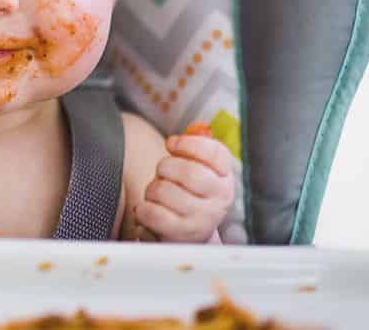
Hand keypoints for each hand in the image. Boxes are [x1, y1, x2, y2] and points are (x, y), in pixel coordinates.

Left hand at [134, 122, 234, 242]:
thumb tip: (188, 132)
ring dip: (152, 189)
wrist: (190, 236)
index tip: (172, 144)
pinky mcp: (182, 234)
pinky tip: (148, 209)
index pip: (215, 153)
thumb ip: (194, 149)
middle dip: (165, 167)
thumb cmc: (190, 196)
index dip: (189, 143)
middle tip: (162, 173)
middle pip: (188, 172)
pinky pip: (153, 213)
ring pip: (165, 191)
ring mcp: (202, 219)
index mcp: (225, 178)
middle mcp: (219, 199)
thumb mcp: (200, 171)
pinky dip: (143, 208)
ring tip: (157, 195)